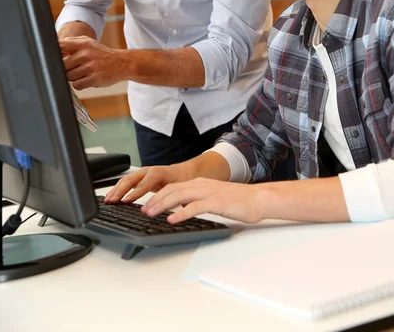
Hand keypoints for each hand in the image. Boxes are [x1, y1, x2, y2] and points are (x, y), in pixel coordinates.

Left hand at [59, 36, 123, 89]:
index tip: (57, 58)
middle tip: (75, 67)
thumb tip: (53, 50)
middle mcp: (86, 54)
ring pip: (69, 77)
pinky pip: (77, 85)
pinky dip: (80, 84)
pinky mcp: (94, 79)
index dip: (54, 54)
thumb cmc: (101, 54)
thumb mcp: (88, 42)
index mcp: (83, 43)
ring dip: (74, 77)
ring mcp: (90, 67)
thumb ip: (71, 43)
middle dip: (66, 69)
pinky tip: (87, 79)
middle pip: (62, 65)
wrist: (122, 63)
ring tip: (84, 73)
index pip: (60, 46)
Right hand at [104, 163, 188, 203]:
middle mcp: (148, 171)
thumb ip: (177, 199)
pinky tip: (111, 196)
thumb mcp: (181, 190)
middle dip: (120, 191)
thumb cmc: (181, 180)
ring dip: (116, 190)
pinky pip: (126, 182)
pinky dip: (117, 189)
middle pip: (130, 180)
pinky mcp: (139, 177)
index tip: (125, 201)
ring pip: (125, 180)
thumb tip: (178, 212)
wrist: (182, 172)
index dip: (134, 193)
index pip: (144, 184)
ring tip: (108, 200)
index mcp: (158, 173)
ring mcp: (142, 173)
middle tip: (112, 201)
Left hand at [142, 178, 264, 223]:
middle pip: (172, 189)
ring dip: (163, 205)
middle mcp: (202, 185)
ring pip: (179, 196)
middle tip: (143, 210)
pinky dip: (181, 213)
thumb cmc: (239, 201)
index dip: (159, 195)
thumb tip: (183, 209)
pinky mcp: (216, 202)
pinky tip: (172, 220)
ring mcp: (208, 192)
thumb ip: (198, 201)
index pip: (174, 186)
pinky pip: (194, 207)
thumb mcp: (214, 198)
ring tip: (151, 214)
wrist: (258, 199)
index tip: (147, 204)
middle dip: (155, 199)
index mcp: (201, 183)